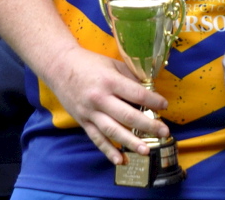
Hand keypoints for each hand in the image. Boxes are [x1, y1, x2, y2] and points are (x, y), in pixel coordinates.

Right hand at [44, 45, 169, 165]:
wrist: (59, 67)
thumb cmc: (90, 63)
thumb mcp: (113, 64)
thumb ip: (130, 78)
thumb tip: (149, 91)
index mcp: (110, 81)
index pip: (136, 94)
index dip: (153, 101)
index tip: (165, 106)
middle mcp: (100, 99)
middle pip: (127, 115)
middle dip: (148, 125)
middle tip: (164, 132)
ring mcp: (90, 112)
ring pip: (113, 131)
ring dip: (131, 142)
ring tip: (146, 151)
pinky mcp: (83, 122)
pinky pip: (97, 139)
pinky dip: (109, 151)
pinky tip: (121, 160)